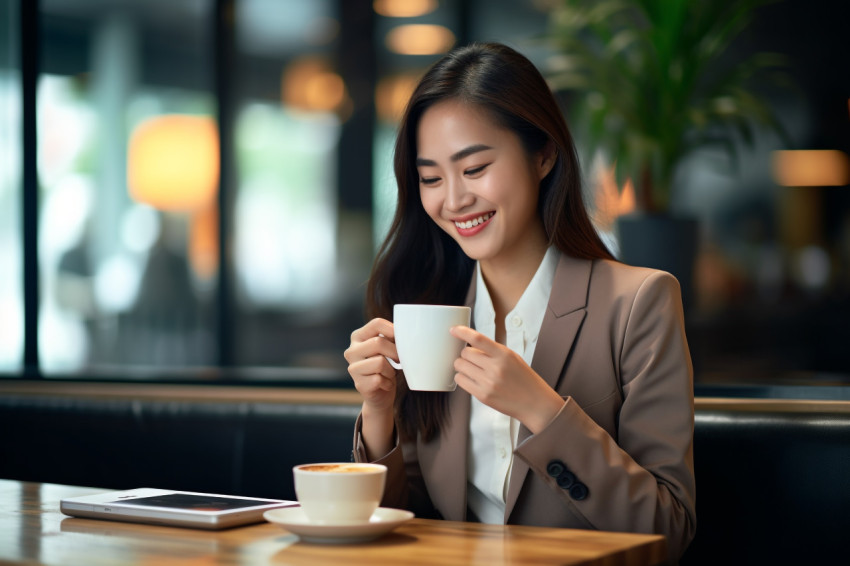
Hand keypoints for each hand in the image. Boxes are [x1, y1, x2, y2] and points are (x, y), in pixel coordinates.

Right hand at [344, 318, 398, 414]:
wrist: (380, 393)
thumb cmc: (386, 367)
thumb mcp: (387, 348)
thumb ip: (391, 338)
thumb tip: (404, 332)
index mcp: (358, 337)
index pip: (376, 324)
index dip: (393, 330)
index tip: (401, 340)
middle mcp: (351, 351)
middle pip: (378, 343)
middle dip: (395, 352)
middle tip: (399, 360)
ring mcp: (353, 368)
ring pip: (380, 362)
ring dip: (391, 370)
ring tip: (389, 373)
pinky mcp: (359, 384)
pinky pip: (380, 379)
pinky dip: (388, 383)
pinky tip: (385, 384)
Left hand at [450, 325, 564, 433]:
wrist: (535, 403)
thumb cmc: (523, 379)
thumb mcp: (512, 358)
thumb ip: (492, 351)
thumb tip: (470, 344)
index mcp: (504, 355)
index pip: (478, 339)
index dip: (462, 332)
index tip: (453, 330)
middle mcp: (495, 368)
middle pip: (465, 353)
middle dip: (466, 354)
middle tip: (474, 359)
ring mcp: (488, 383)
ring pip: (460, 366)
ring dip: (463, 366)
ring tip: (473, 369)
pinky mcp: (482, 395)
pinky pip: (460, 380)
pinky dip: (462, 377)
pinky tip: (471, 378)